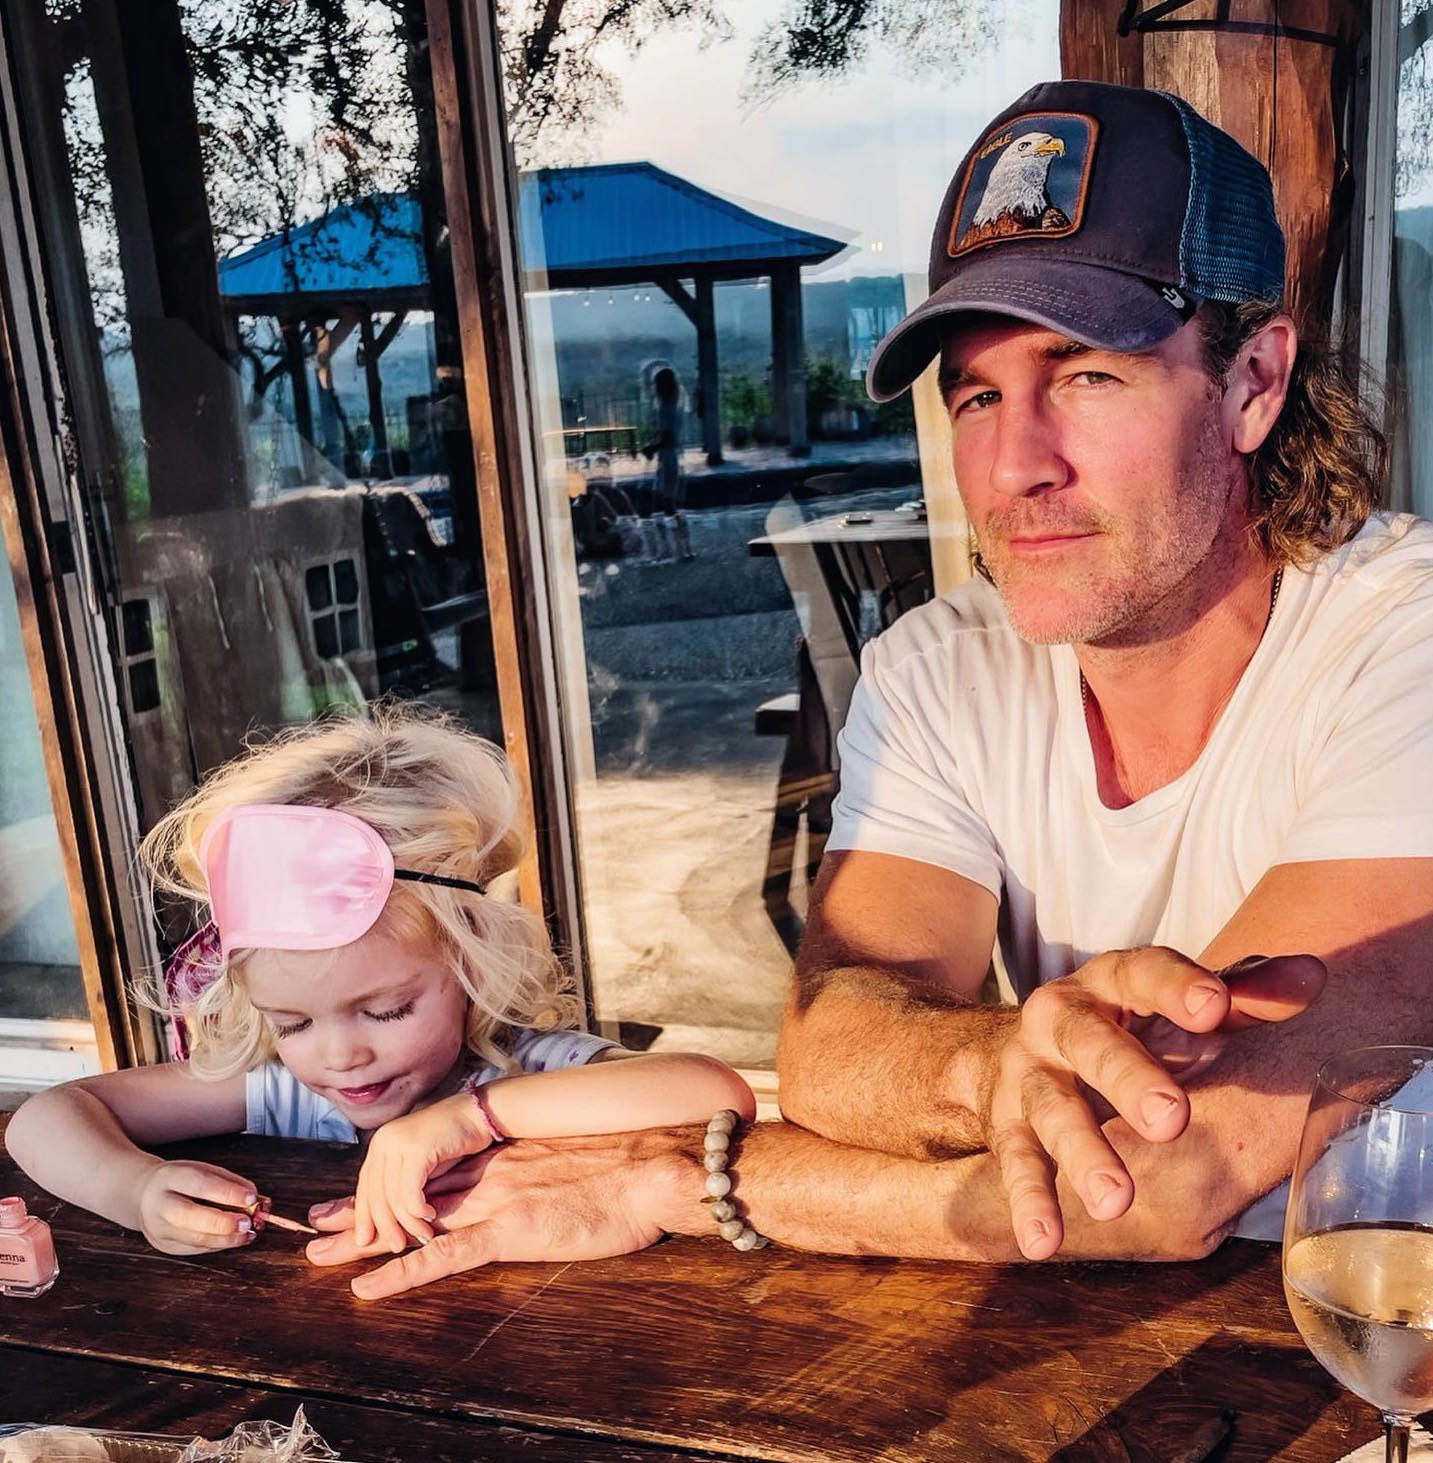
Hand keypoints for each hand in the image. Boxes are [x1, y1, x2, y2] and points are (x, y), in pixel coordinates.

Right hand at [137, 1159, 259, 1255]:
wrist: (143, 1194)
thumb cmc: (182, 1180)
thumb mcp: (203, 1170)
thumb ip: (230, 1183)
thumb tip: (257, 1200)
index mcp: (170, 1177)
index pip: (199, 1184)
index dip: (226, 1192)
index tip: (251, 1198)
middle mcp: (159, 1203)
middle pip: (190, 1216)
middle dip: (222, 1222)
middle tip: (247, 1223)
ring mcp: (157, 1228)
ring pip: (193, 1238)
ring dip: (226, 1239)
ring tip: (248, 1234)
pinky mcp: (163, 1245)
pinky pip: (194, 1249)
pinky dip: (218, 1245)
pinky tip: (234, 1239)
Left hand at [305, 1131, 690, 1299]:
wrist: (653, 1167)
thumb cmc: (631, 1167)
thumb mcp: (579, 1161)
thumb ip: (550, 1168)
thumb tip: (545, 1181)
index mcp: (508, 1156)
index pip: (438, 1171)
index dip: (396, 1183)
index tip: (363, 1192)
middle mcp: (491, 1173)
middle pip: (414, 1194)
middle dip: (366, 1211)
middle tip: (318, 1222)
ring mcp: (496, 1200)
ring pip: (415, 1221)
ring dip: (365, 1239)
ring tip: (319, 1252)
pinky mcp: (509, 1229)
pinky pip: (444, 1255)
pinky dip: (403, 1271)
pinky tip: (369, 1284)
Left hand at [353, 1092, 495, 1251]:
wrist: (480, 1113)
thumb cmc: (454, 1143)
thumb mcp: (421, 1167)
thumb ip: (401, 1186)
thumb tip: (384, 1221)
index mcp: (380, 1146)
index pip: (364, 1188)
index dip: (363, 1217)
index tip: (365, 1242)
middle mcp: (383, 1142)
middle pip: (374, 1195)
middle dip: (385, 1226)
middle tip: (397, 1246)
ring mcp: (398, 1142)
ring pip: (392, 1197)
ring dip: (407, 1222)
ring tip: (423, 1233)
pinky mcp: (416, 1148)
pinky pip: (409, 1191)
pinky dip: (418, 1209)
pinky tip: (431, 1216)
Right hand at [976, 949, 1324, 1260]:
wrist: (1013, 1049)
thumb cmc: (1122, 1027)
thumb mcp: (1175, 1003)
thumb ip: (1245, 994)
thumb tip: (1312, 978)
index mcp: (1111, 982)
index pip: (1145, 973)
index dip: (1177, 988)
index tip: (1215, 1008)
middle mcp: (1061, 1019)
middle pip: (1091, 1042)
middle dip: (1128, 1078)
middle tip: (1171, 1118)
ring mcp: (1029, 1072)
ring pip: (1052, 1108)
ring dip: (1081, 1153)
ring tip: (1115, 1201)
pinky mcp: (1006, 1124)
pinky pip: (1016, 1163)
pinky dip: (1029, 1201)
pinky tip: (1046, 1240)